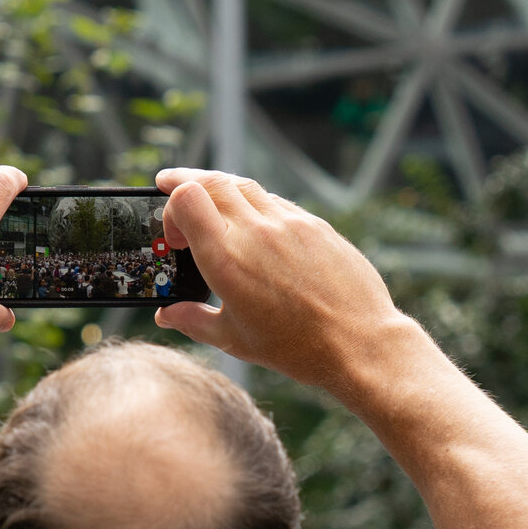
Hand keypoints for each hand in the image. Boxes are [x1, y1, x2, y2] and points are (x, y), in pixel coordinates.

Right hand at [150, 167, 406, 390]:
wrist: (359, 343)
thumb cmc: (296, 347)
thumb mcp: (234, 339)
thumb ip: (194, 321)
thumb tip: (168, 314)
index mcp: (227, 259)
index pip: (188, 197)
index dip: (171, 205)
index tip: (174, 234)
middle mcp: (256, 231)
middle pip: (212, 181)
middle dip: (186, 181)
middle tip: (171, 187)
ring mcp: (289, 223)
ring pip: (245, 186)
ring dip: (221, 189)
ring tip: (212, 204)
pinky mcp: (316, 225)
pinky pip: (276, 202)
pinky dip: (255, 205)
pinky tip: (254, 224)